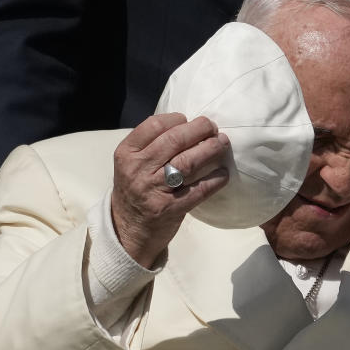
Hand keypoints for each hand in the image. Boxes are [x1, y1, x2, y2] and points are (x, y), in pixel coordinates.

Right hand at [111, 113, 229, 267]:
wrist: (127, 230)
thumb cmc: (135, 191)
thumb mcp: (132, 165)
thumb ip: (152, 146)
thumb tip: (188, 126)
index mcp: (127, 154)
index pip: (154, 126)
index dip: (177, 119)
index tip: (190, 121)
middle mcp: (138, 169)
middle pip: (174, 140)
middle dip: (199, 129)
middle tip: (213, 128)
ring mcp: (153, 189)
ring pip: (188, 162)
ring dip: (210, 150)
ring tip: (222, 143)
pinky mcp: (170, 209)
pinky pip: (198, 190)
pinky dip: (214, 180)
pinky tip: (223, 174)